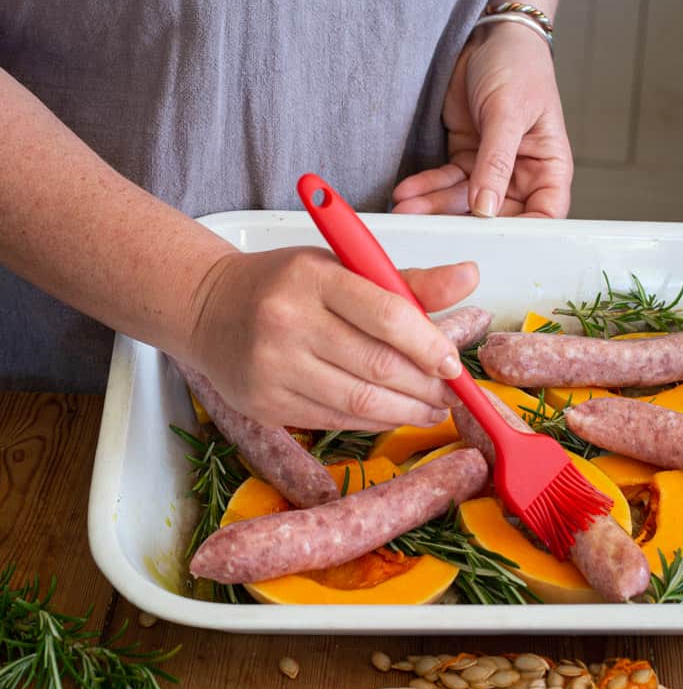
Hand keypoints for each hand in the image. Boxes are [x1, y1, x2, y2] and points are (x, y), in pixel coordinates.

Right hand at [188, 247, 478, 429]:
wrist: (208, 309)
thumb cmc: (284, 284)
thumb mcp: (340, 267)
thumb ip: (405, 281)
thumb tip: (469, 277)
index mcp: (313, 277)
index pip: (388, 314)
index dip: (431, 345)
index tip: (453, 364)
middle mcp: (287, 322)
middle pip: (378, 366)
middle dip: (426, 388)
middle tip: (450, 395)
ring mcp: (272, 368)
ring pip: (358, 402)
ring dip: (405, 411)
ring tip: (429, 410)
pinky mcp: (263, 405)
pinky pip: (333, 420)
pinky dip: (372, 422)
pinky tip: (391, 415)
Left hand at [393, 21, 572, 217]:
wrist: (486, 37)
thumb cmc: (517, 65)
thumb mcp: (508, 112)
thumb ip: (496, 162)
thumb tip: (485, 207)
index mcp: (549, 168)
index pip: (543, 215)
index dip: (522, 236)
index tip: (491, 244)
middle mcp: (521, 176)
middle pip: (494, 217)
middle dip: (460, 222)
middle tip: (430, 229)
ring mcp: (490, 172)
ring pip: (461, 203)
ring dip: (431, 207)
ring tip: (406, 209)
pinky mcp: (464, 162)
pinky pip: (443, 184)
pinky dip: (424, 189)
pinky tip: (407, 194)